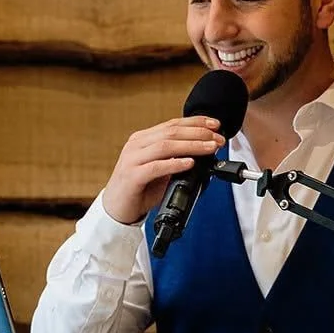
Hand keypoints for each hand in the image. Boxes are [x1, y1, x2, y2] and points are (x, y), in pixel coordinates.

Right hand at [100, 116, 225, 224]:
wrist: (116, 210)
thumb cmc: (139, 189)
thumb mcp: (160, 169)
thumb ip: (175, 158)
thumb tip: (203, 152)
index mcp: (143, 139)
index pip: (172, 124)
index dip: (195, 122)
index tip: (215, 124)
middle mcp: (136, 145)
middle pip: (171, 132)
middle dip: (198, 134)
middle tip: (217, 139)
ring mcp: (132, 160)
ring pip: (165, 146)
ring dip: (191, 146)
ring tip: (209, 148)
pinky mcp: (131, 176)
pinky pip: (156, 167)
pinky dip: (174, 164)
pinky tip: (189, 163)